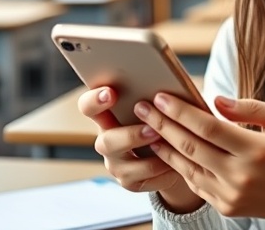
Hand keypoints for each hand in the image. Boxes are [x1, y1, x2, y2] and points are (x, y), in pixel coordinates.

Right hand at [76, 87, 202, 210]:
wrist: (174, 150)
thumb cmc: (165, 118)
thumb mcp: (158, 105)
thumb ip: (154, 96)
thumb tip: (169, 83)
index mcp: (108, 115)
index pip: (88, 106)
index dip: (94, 100)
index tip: (111, 93)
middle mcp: (107, 140)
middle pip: (106, 141)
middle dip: (130, 135)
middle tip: (153, 129)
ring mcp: (116, 163)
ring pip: (124, 166)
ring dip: (149, 158)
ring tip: (170, 148)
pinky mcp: (129, 182)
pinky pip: (142, 179)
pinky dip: (161, 171)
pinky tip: (176, 164)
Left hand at [134, 94, 264, 227]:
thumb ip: (250, 107)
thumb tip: (215, 101)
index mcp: (256, 151)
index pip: (208, 127)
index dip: (180, 111)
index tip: (161, 96)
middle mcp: (241, 176)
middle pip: (190, 146)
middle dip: (162, 124)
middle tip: (141, 106)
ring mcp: (233, 195)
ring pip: (188, 167)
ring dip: (163, 145)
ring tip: (146, 126)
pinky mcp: (228, 207)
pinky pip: (196, 184)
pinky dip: (179, 166)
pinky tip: (167, 149)